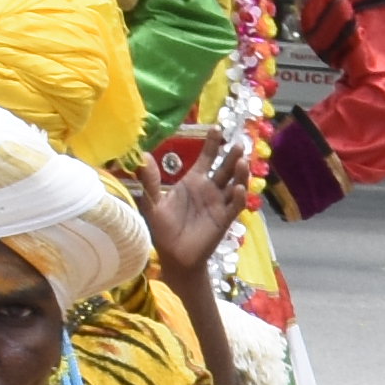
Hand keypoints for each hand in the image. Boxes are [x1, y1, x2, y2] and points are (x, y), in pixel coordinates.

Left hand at [137, 129, 249, 278]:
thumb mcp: (153, 203)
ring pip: (234, 184)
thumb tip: (142, 156)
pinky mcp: (224, 219)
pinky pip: (234, 206)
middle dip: (232, 156)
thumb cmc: (164, 230)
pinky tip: (238, 189)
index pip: (206, 158)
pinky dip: (238, 197)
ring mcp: (219, 204)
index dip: (212, 144)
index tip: (217, 128)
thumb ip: (150, 181)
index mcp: (194, 182)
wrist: (174, 257)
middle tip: (238, 144)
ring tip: (242, 161)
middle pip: (225, 168)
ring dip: (240, 173)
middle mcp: (210, 190)